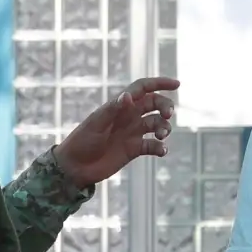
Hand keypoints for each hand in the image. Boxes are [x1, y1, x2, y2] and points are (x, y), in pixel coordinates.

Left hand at [54, 76, 179, 189]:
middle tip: (168, 115)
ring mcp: (132, 133)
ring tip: (161, 135)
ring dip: (164, 127)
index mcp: (119, 106)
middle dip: (165, 106)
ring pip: (156, 124)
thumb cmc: (82, 141)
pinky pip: (152, 146)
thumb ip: (113, 109)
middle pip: (154, 104)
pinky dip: (160, 148)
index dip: (159, 83)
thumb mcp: (97, 124)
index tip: (177, 84)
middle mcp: (128, 117)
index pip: (143, 88)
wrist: (75, 167)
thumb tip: (129, 96)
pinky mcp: (134, 150)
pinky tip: (162, 151)